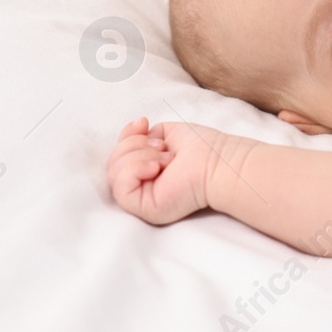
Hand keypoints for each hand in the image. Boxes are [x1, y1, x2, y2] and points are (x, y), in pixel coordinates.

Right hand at [107, 116, 223, 225]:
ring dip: (139, 155)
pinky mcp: (143, 208)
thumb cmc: (200, 148)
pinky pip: (120, 187)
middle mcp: (141, 185)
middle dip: (134, 145)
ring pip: (114, 173)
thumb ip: (143, 134)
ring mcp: (141, 199)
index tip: (144, 123)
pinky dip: (135, 169)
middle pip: (113, 162)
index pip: (119, 154)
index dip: (126, 136)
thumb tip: (134, 127)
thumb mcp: (164, 132)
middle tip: (162, 146)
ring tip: (165, 158)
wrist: (218, 163)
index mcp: (145, 169)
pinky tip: (157, 167)